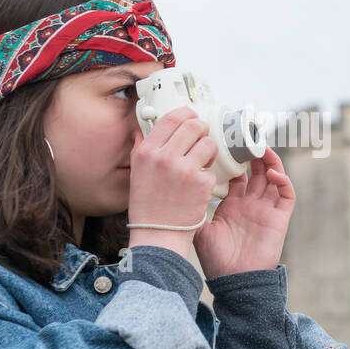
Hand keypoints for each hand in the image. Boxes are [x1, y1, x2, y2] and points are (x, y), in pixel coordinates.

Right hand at [127, 106, 217, 262]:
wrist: (158, 235)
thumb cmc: (148, 207)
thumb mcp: (136, 174)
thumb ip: (140, 148)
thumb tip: (143, 130)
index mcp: (146, 152)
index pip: (171, 118)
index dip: (186, 113)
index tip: (192, 116)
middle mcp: (164, 157)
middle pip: (193, 125)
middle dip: (201, 130)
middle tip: (201, 138)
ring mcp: (184, 170)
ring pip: (208, 143)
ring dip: (209, 150)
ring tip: (202, 162)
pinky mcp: (201, 183)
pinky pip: (212, 168)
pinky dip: (209, 175)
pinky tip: (200, 184)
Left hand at [193, 146, 294, 278]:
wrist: (234, 281)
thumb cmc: (216, 260)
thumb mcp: (199, 229)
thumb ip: (194, 207)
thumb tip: (177, 187)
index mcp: (232, 204)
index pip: (237, 174)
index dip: (234, 158)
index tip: (226, 141)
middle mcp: (251, 204)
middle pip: (256, 170)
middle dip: (253, 152)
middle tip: (246, 135)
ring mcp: (266, 209)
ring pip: (274, 177)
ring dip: (270, 160)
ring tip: (261, 146)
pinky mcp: (280, 218)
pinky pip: (286, 194)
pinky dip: (283, 180)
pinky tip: (272, 173)